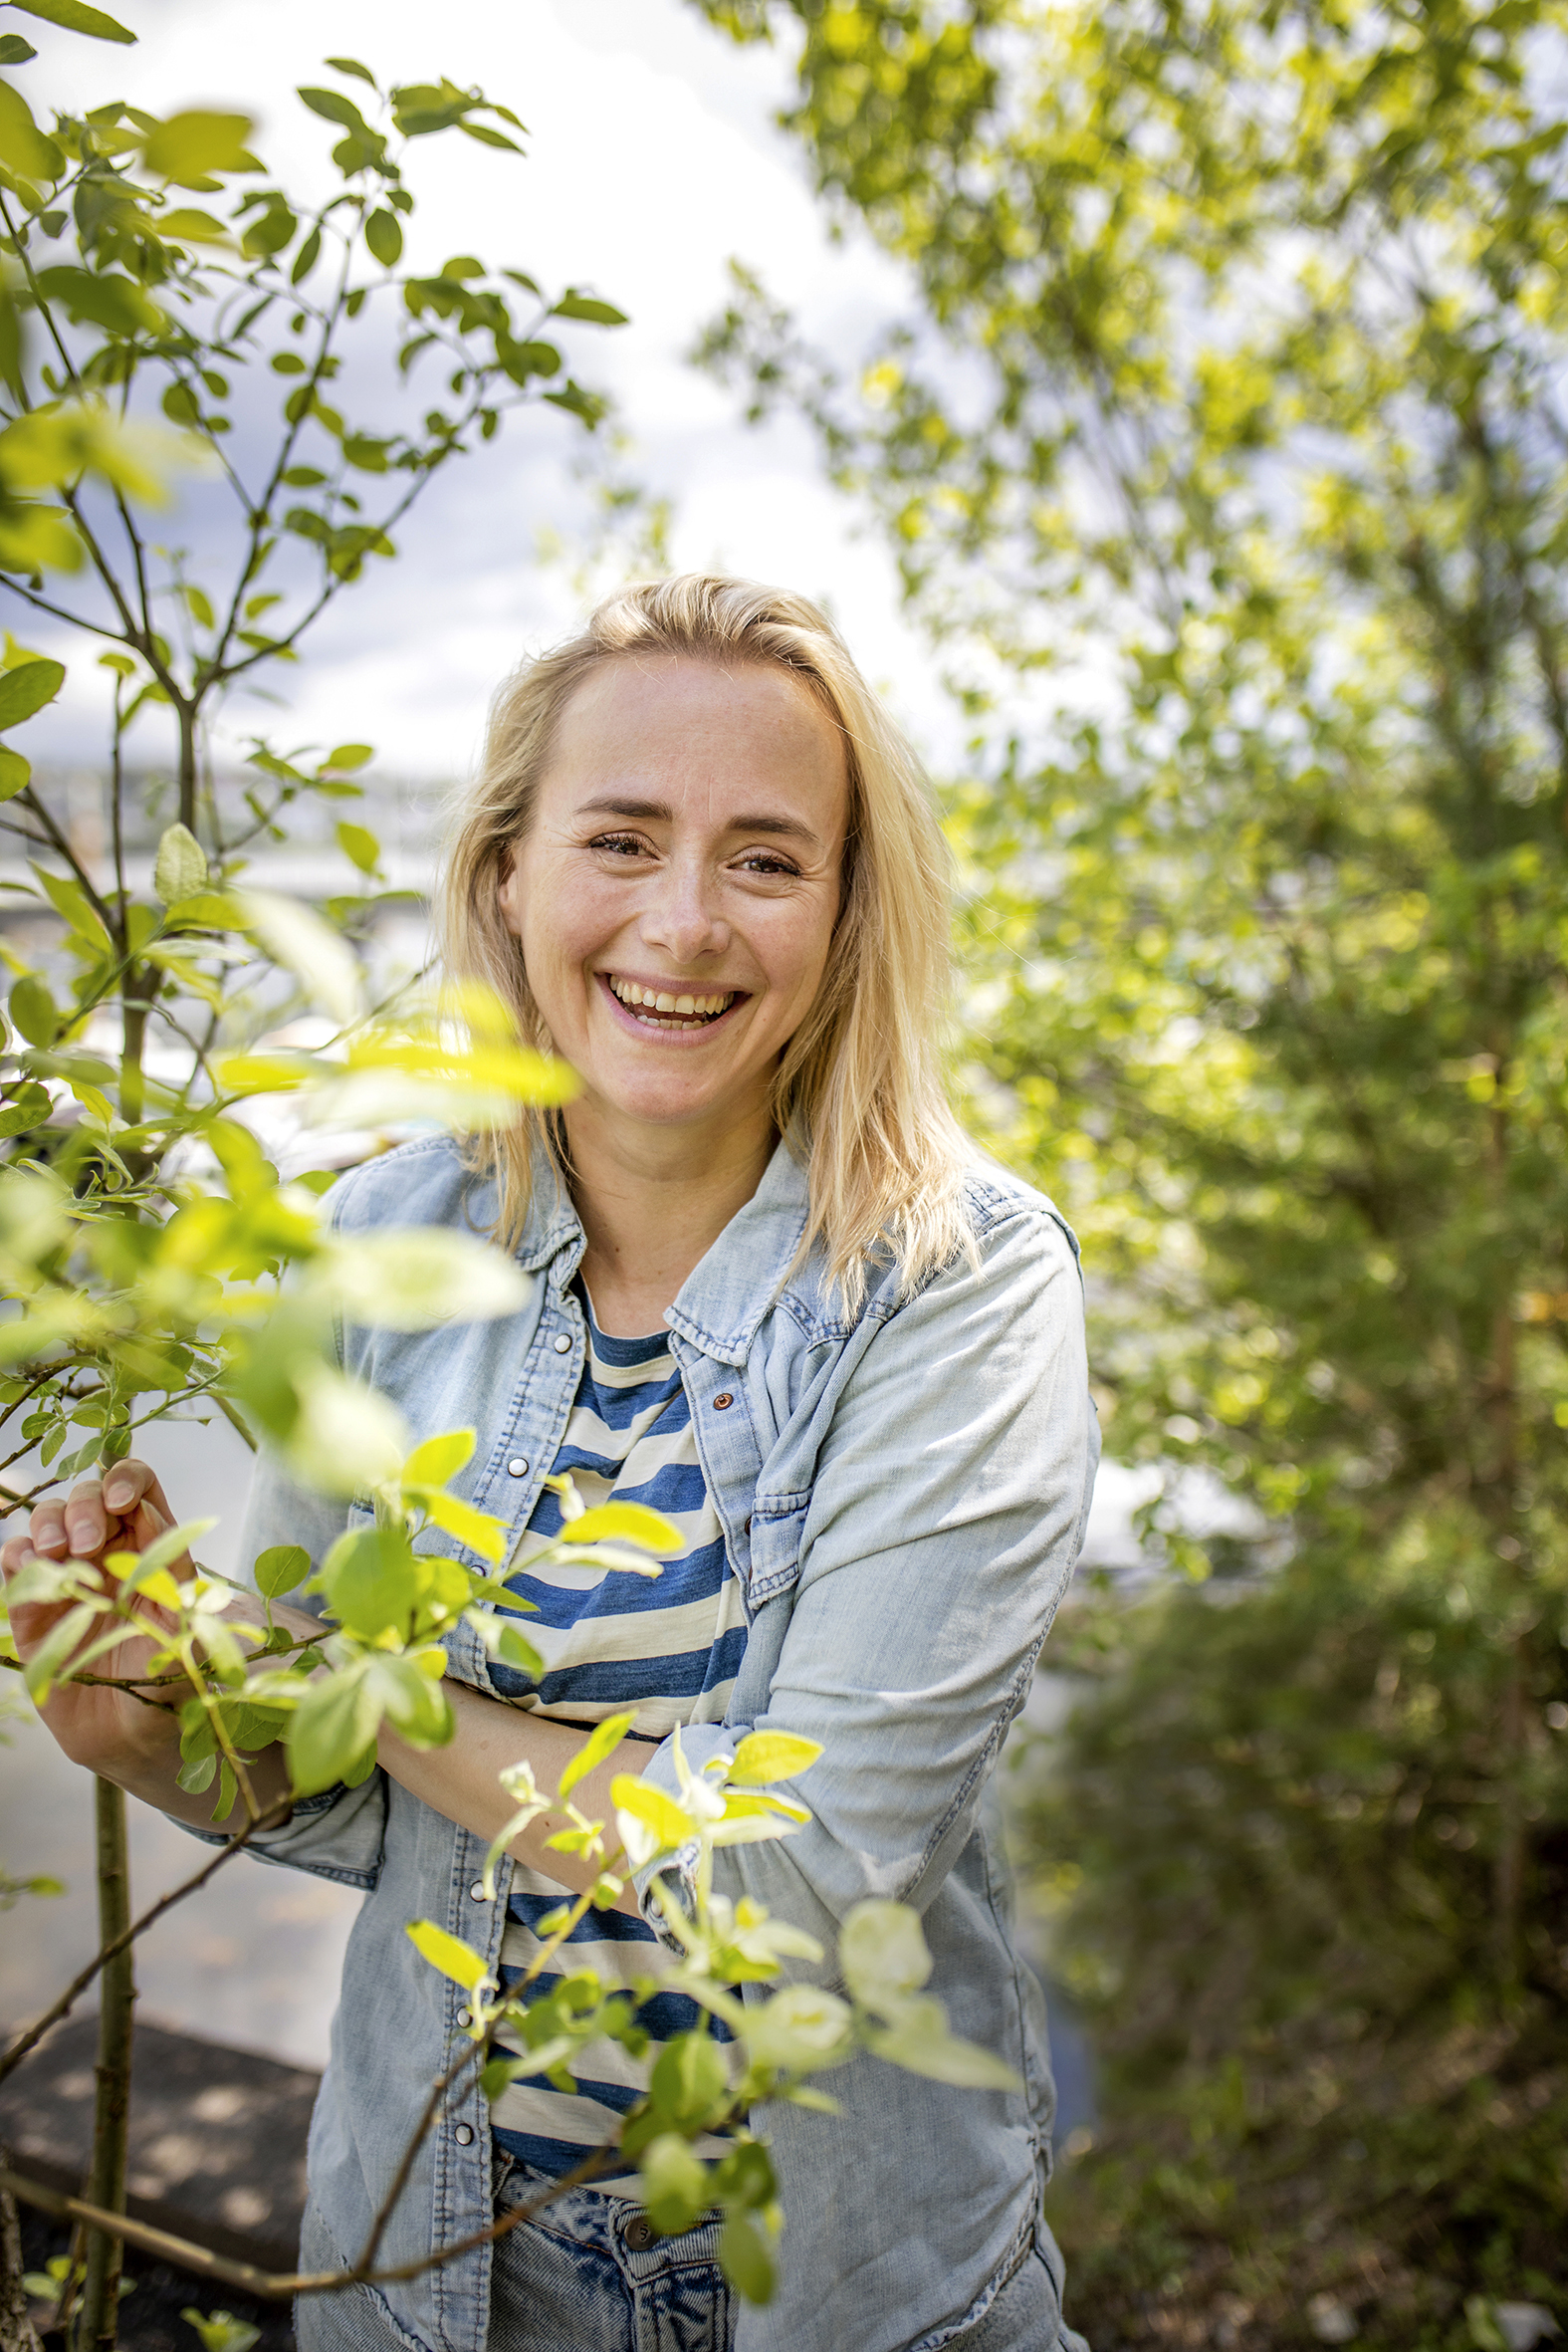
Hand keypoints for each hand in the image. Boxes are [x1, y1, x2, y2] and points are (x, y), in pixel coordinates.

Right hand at [1, 1458, 191, 1773]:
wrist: (131, 1732)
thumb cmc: (169, 1675)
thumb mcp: (185, 1622)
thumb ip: (171, 1568)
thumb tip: (145, 1513)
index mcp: (150, 1544)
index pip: (136, 1485)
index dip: (126, 1480)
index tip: (122, 1504)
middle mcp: (107, 1551)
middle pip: (87, 1495)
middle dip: (85, 1506)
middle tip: (87, 1542)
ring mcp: (68, 1575)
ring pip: (49, 1519)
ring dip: (49, 1524)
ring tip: (60, 1554)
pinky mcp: (33, 1604)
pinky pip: (16, 1560)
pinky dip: (19, 1553)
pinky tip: (35, 1568)